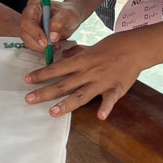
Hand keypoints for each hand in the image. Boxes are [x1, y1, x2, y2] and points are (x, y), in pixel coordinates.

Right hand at [21, 0, 85, 51]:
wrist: (70, 18)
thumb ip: (60, 22)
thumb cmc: (68, 13)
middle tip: (50, 48)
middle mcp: (28, 15)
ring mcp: (29, 25)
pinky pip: (32, 45)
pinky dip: (41, 49)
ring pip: (27, 40)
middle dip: (37, 42)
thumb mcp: (67, 15)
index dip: (35, 32)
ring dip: (40, 47)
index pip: (28, 20)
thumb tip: (52, 37)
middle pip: (25, 32)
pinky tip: (52, 47)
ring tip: (55, 46)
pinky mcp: (32, 35)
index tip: (46, 42)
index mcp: (34, 5)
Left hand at [24, 33, 143, 119]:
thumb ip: (76, 54)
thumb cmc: (113, 46)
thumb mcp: (91, 47)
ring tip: (52, 112)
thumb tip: (61, 56)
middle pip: (64, 84)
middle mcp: (89, 72)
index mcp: (82, 60)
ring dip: (67, 104)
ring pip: (81, 95)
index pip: (57, 68)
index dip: (41, 74)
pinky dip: (106, 108)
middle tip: (29, 99)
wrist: (135, 47)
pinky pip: (110, 99)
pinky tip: (100, 116)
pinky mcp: (116, 89)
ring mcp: (102, 81)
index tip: (27, 80)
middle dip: (45, 92)